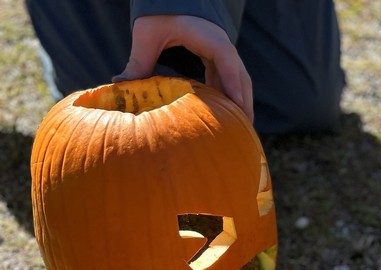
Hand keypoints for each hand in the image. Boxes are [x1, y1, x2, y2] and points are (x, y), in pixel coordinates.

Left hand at [113, 15, 253, 120]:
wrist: (168, 1)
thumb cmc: (158, 15)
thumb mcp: (146, 35)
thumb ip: (137, 60)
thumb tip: (119, 85)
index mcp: (206, 36)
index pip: (226, 58)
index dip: (233, 81)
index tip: (236, 103)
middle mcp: (220, 44)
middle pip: (240, 75)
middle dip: (244, 101)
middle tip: (245, 128)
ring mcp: (221, 53)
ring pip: (238, 80)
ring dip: (241, 102)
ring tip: (241, 129)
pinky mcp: (217, 60)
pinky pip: (229, 80)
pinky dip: (231, 97)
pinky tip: (227, 118)